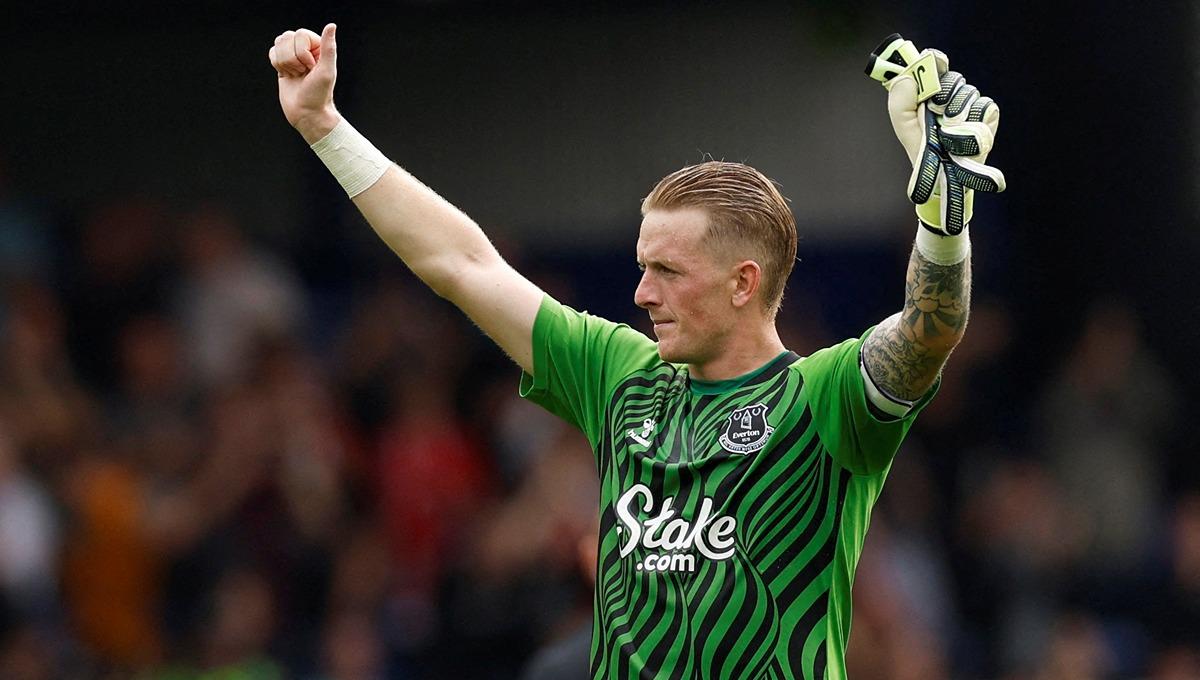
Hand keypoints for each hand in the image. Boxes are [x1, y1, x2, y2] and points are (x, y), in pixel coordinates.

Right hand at [268, 24, 340, 142]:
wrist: (306, 113)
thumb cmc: (318, 94)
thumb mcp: (326, 70)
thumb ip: (328, 47)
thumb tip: (331, 25)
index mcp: (318, 48)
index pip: (300, 34)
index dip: (302, 52)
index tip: (310, 68)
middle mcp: (305, 49)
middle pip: (287, 37)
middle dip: (292, 58)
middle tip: (302, 73)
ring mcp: (293, 56)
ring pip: (278, 44)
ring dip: (285, 63)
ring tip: (296, 75)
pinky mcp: (282, 64)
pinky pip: (272, 53)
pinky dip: (277, 65)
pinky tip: (287, 76)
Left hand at [886, 51, 1004, 234]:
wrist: (944, 176)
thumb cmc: (924, 150)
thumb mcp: (905, 127)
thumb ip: (899, 103)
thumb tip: (905, 79)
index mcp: (931, 92)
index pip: (936, 64)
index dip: (936, 60)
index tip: (935, 60)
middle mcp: (952, 95)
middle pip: (953, 78)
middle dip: (942, 94)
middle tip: (935, 113)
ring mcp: (972, 104)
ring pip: (968, 92)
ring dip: (956, 112)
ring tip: (947, 132)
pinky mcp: (988, 115)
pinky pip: (984, 106)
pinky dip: (973, 120)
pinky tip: (964, 135)